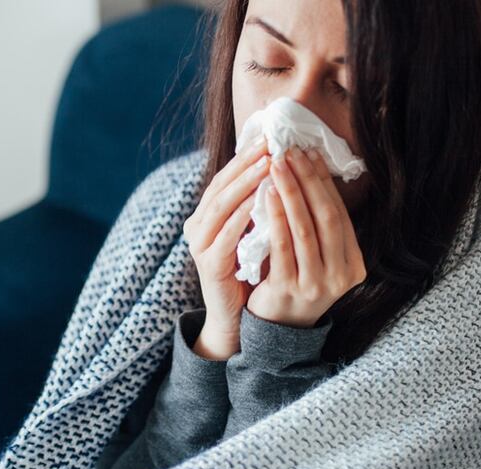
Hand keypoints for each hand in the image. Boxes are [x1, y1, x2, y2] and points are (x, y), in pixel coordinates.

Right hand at [182, 135, 269, 358]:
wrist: (236, 318)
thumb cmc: (250, 272)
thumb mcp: (254, 232)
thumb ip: (259, 206)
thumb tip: (283, 168)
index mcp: (207, 215)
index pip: (226, 178)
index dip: (246, 157)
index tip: (270, 137)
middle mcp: (197, 226)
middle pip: (221, 186)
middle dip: (246, 163)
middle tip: (270, 143)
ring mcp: (200, 245)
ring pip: (221, 205)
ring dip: (245, 183)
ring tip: (268, 164)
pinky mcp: (209, 264)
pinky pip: (225, 235)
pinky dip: (242, 216)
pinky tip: (260, 200)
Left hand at [245, 147, 367, 328]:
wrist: (275, 330)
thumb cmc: (294, 282)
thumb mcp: (317, 258)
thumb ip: (319, 227)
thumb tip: (311, 171)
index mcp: (354, 266)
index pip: (341, 215)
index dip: (325, 183)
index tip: (310, 154)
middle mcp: (340, 277)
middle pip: (327, 218)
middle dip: (309, 181)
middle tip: (292, 152)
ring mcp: (316, 285)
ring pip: (306, 230)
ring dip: (292, 193)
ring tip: (278, 165)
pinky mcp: (289, 290)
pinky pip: (283, 246)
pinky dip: (276, 217)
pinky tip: (267, 195)